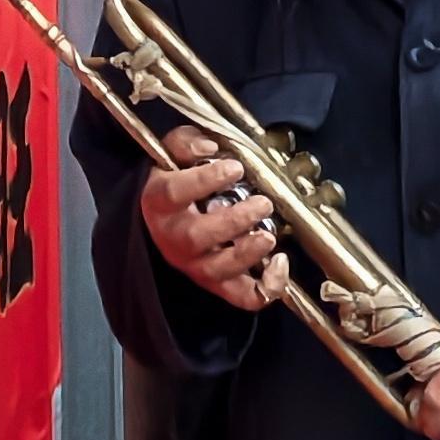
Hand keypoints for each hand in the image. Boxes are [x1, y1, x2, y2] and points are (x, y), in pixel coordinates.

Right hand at [140, 124, 289, 312]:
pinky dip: (266, 288)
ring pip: (218, 270)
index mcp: (159, 203)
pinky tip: (280, 263)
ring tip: (269, 235)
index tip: (234, 167)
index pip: (174, 193)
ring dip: (247, 254)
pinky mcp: (217, 283)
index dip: (204, 180)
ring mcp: (195, 264)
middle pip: (197, 236)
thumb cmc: (177, 181)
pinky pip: (242, 297)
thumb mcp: (174, 153)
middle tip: (262, 203)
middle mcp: (173, 238)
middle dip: (234, 220)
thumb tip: (209, 146)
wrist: (168, 218)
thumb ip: (187, 143)